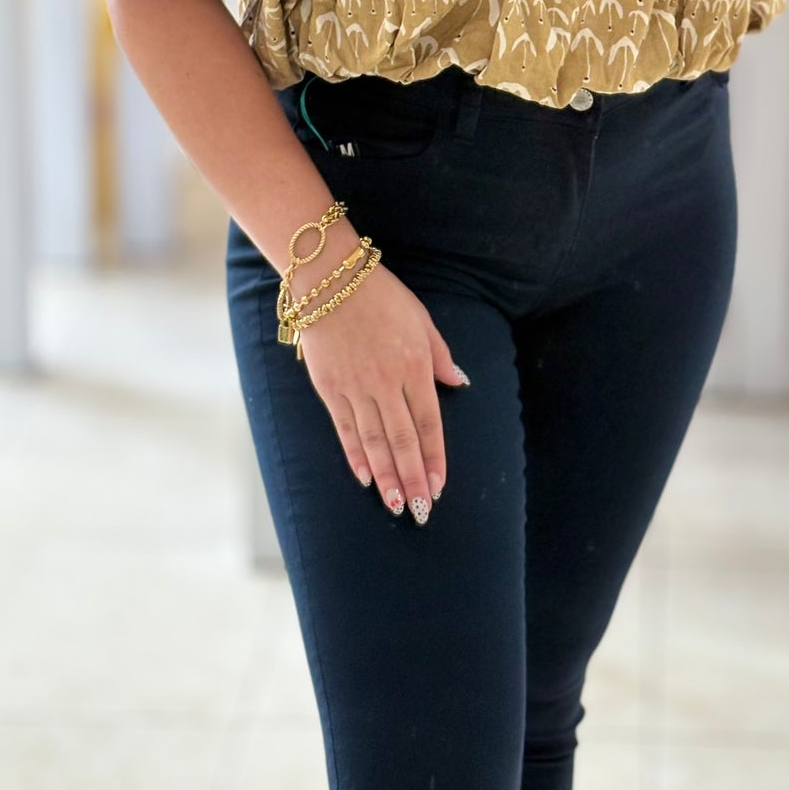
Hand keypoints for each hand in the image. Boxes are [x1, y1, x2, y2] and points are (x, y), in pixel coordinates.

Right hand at [296, 240, 466, 524]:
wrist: (329, 278)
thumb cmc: (381, 294)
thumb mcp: (422, 319)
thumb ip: (440, 355)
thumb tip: (459, 382)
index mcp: (414, 367)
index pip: (428, 424)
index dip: (434, 458)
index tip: (440, 486)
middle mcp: (386, 383)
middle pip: (403, 441)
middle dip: (413, 479)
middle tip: (421, 511)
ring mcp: (355, 388)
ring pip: (374, 442)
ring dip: (386, 477)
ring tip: (396, 505)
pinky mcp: (329, 388)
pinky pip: (344, 429)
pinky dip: (355, 456)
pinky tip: (364, 478)